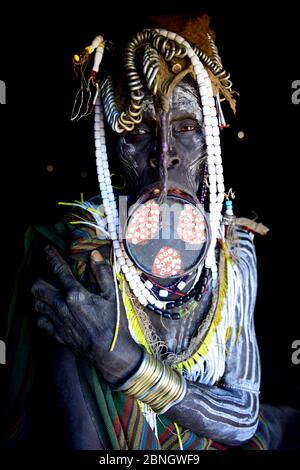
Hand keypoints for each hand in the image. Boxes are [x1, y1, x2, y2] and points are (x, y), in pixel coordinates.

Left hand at [31, 245, 141, 383]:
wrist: (111, 352)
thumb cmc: (114, 322)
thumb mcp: (113, 295)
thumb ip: (103, 273)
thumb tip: (94, 255)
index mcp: (75, 294)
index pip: (58, 270)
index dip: (51, 257)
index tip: (46, 249)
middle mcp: (62, 306)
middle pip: (38, 288)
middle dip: (38, 278)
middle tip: (45, 274)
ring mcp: (58, 322)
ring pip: (37, 304)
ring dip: (40, 296)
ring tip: (47, 292)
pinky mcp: (57, 334)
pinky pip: (41, 321)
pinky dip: (43, 315)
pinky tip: (50, 312)